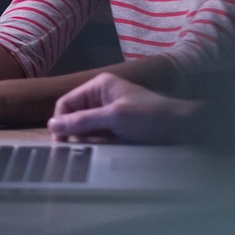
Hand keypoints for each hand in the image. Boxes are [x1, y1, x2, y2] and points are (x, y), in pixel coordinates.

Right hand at [48, 73, 194, 144]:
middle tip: (86, 147)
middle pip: (74, 117)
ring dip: (89, 140)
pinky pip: (98, 135)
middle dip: (77, 133)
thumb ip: (83, 120)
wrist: (182, 126)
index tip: (60, 143)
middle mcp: (100, 97)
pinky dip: (99, 144)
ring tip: (103, 147)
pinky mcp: (116, 126)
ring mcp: (109, 112)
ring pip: (85, 128)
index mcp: (98, 86)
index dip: (61, 122)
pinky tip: (108, 148)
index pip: (66, 103)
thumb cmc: (150, 116)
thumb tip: (53, 125)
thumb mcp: (115, 117)